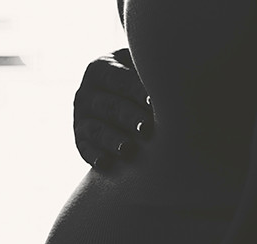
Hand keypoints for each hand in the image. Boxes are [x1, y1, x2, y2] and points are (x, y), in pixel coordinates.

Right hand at [73, 48, 151, 169]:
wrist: (124, 99)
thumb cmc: (143, 80)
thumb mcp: (142, 69)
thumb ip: (153, 70)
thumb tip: (175, 77)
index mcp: (101, 68)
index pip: (118, 79)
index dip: (136, 91)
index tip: (153, 102)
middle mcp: (86, 92)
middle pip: (109, 106)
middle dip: (128, 117)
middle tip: (146, 128)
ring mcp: (81, 117)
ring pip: (96, 129)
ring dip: (112, 139)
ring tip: (128, 149)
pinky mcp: (81, 140)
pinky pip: (85, 149)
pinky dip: (94, 156)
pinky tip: (106, 163)